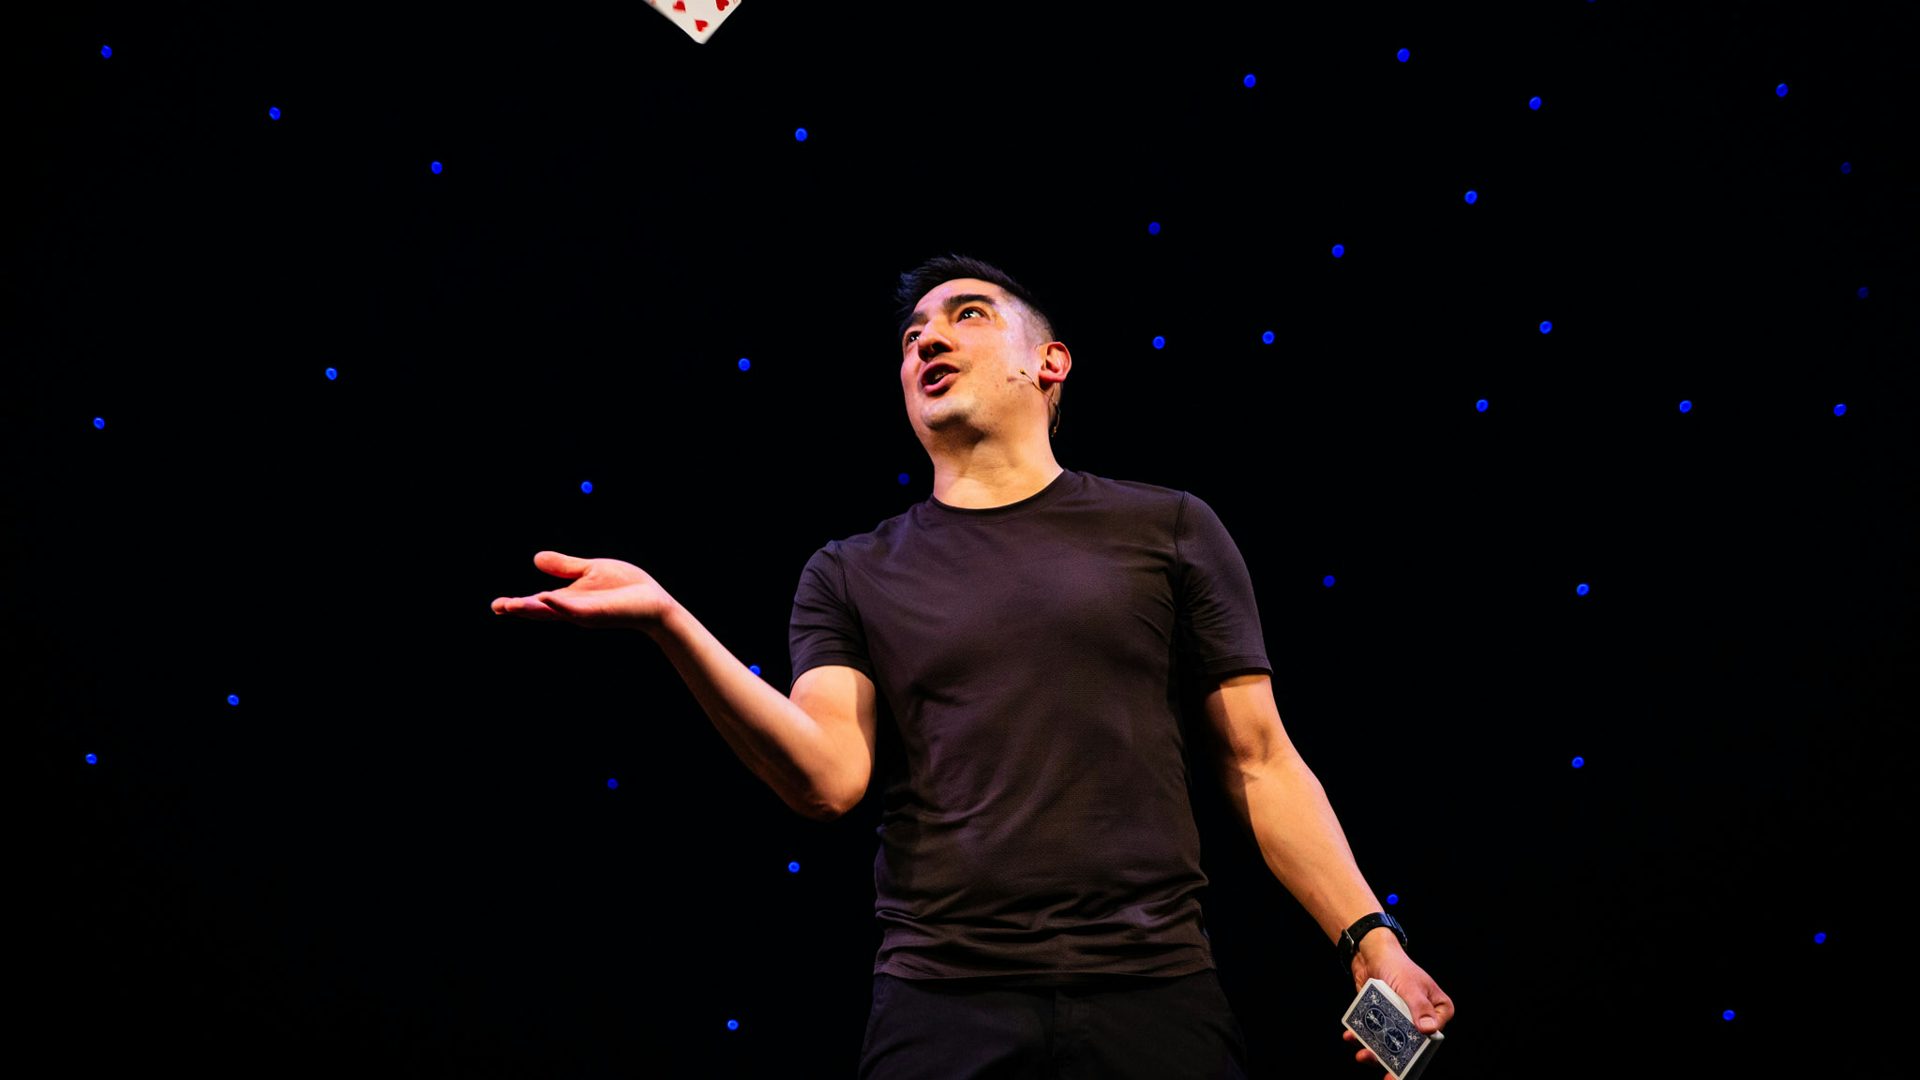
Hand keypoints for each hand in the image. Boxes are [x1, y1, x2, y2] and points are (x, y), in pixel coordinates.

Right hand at [491, 550, 676, 631]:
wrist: (653, 601)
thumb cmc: (625, 587)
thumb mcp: (589, 571)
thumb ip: (564, 567)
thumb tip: (535, 558)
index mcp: (568, 599)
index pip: (537, 603)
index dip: (517, 604)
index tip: (497, 605)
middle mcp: (572, 609)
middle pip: (540, 610)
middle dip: (519, 609)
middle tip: (498, 607)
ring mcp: (584, 613)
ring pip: (554, 611)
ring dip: (533, 608)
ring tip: (511, 605)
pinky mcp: (598, 613)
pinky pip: (576, 609)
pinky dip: (560, 604)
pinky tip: (546, 597)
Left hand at [1341, 944, 1452, 1073]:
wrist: (1370, 954)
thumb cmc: (1397, 965)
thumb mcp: (1410, 986)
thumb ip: (1419, 1007)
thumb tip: (1429, 1030)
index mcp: (1438, 1011)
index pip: (1433, 1038)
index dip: (1420, 1054)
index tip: (1406, 1066)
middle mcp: (1421, 1020)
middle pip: (1411, 1047)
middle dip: (1395, 1061)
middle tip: (1384, 1072)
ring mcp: (1400, 1021)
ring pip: (1390, 1044)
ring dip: (1375, 1053)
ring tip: (1363, 1054)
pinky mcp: (1382, 1019)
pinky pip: (1373, 1034)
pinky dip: (1361, 1037)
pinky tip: (1350, 1037)